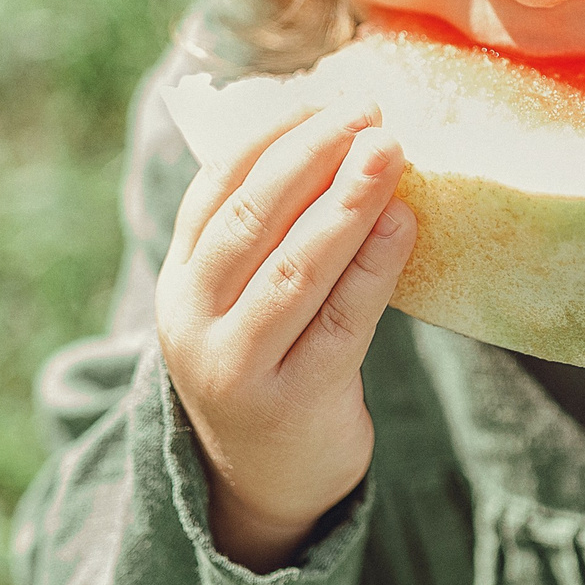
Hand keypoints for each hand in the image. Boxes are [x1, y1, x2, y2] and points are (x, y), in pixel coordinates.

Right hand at [157, 100, 415, 571]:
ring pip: (294, 269)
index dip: (272, 138)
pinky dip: (375, 266)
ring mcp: (238, 367)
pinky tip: (405, 223)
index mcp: (179, 282)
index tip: (328, 99)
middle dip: (312, 156)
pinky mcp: (294, 402)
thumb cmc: (272, 365)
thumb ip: (271, 233)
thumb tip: (343, 136)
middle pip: (250, 220)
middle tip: (369, 112)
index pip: (215, 190)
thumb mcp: (245, 300)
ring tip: (391, 151)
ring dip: (346, 202)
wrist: (267, 485)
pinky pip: (341, 321)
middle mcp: (193, 322)